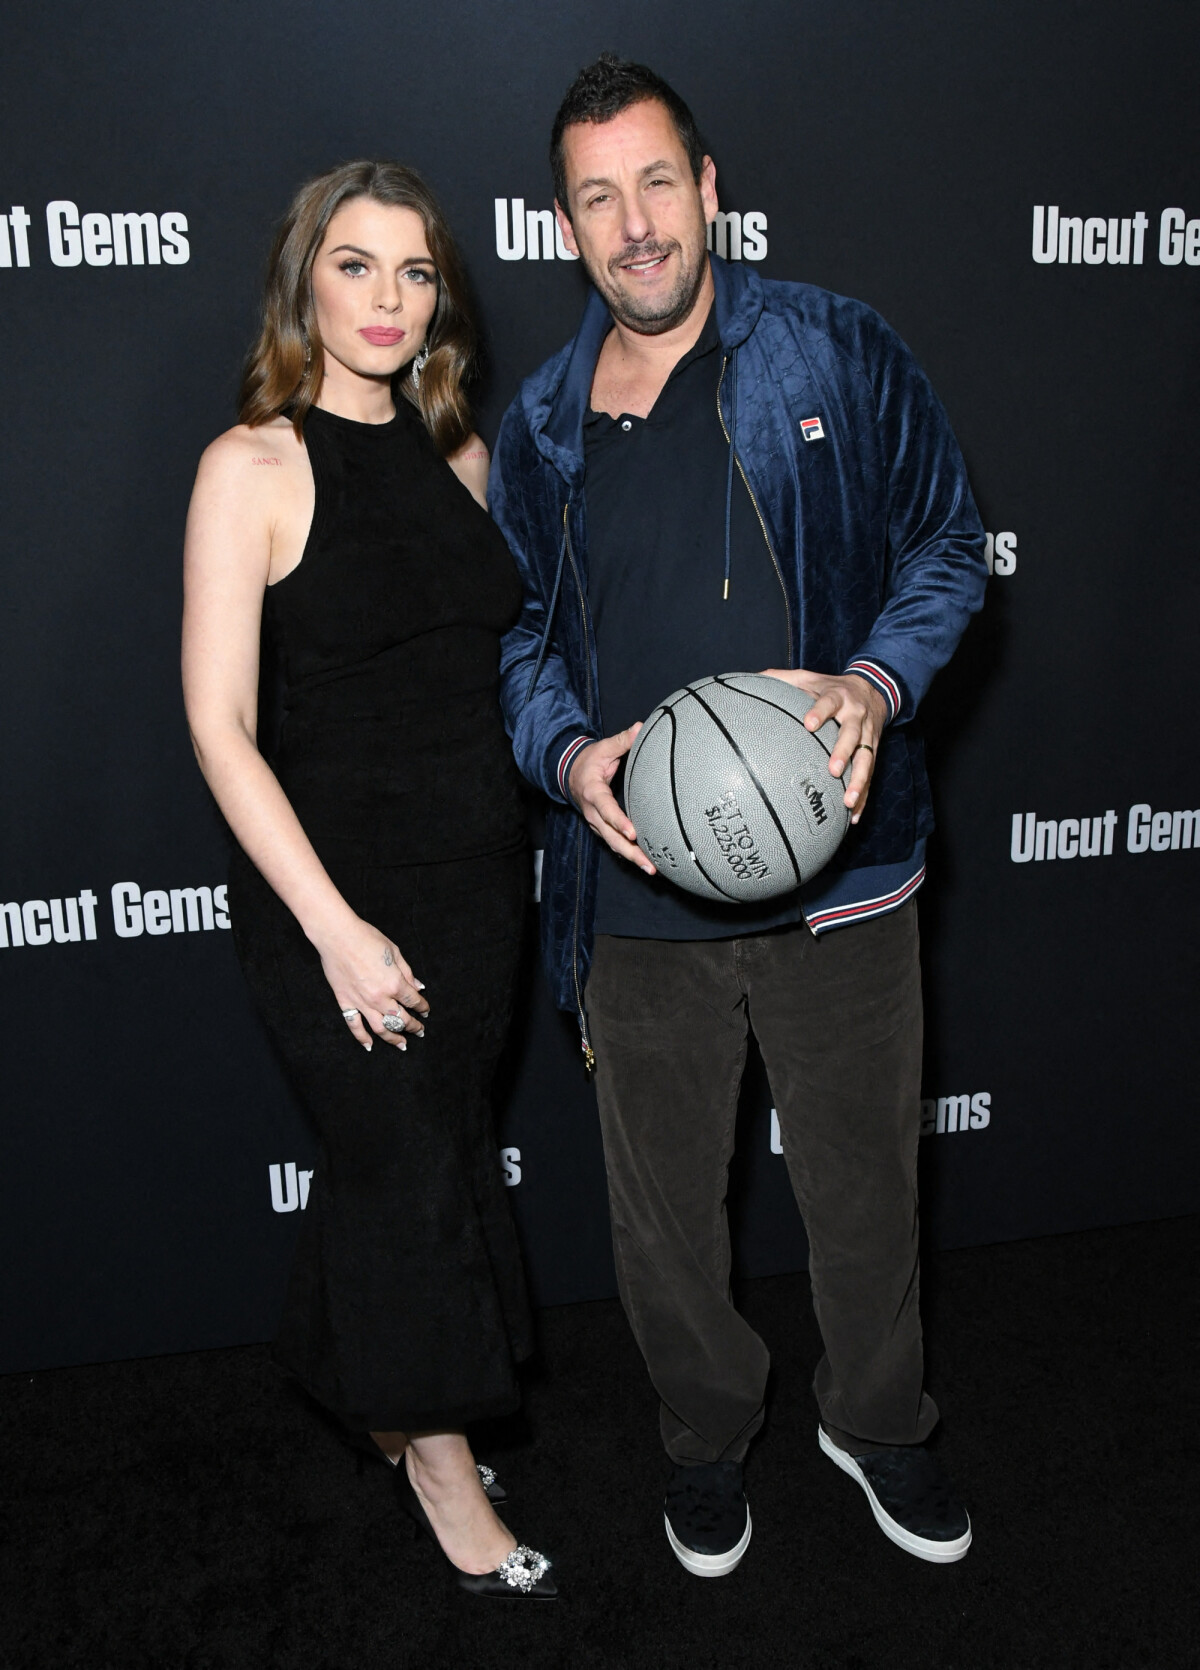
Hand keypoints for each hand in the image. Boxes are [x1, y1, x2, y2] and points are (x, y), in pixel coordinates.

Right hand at [313, 916, 430, 1051]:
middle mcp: (380, 997)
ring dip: (393, 1039)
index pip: (413, 1001)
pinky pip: (354, 1025)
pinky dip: (362, 1037)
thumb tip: (418, 987)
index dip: (422, 1007)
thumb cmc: (366, 938)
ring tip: (402, 1045)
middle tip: (419, 1030)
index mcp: (394, 983)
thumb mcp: (394, 952)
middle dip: (413, 1026)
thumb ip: (407, 972)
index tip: (426, 1010)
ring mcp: (362, 1002)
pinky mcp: (345, 1002)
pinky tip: (370, 1045)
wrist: (338, 936)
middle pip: (400, 1019)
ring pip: (381, 1028)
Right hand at [567, 725, 656, 873]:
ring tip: (651, 868)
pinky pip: (615, 843)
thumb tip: (639, 727)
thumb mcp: (603, 748)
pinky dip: (628, 854)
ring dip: (631, 857)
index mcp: (593, 793)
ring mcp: (596, 823)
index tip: (633, 832)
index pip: (606, 810)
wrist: (569, 774)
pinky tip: (644, 862)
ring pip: (613, 844)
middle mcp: (593, 813)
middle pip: (611, 837)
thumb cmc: (589, 761)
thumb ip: (622, 741)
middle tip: (649, 863)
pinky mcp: (601, 828)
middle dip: (630, 851)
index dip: (619, 822)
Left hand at [762, 669, 886, 823]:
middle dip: (844, 752)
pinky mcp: (874, 750)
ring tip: (848, 801)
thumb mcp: (810, 677)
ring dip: (858, 781)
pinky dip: (863, 795)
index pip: (829, 703)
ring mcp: (867, 735)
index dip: (820, 712)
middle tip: (833, 770)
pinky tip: (853, 815)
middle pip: (852, 735)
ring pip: (866, 759)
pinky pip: (870, 775)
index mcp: (838, 697)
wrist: (874, 688)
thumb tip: (751, 680)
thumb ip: (783, 679)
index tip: (809, 724)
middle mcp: (855, 716)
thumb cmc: (831, 687)